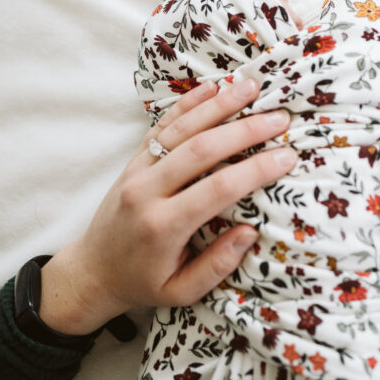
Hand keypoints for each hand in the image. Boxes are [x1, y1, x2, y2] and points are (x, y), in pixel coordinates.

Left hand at [39, 80, 295, 335]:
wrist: (92, 272)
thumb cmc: (143, 283)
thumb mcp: (182, 292)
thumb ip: (217, 265)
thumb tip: (250, 231)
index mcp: (163, 226)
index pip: (216, 189)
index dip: (254, 171)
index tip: (287, 157)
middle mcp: (147, 191)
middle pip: (201, 149)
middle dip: (244, 131)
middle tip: (280, 119)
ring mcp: (137, 171)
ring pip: (180, 129)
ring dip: (218, 105)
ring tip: (252, 87)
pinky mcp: (133, 160)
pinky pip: (161, 126)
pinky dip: (187, 104)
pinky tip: (212, 87)